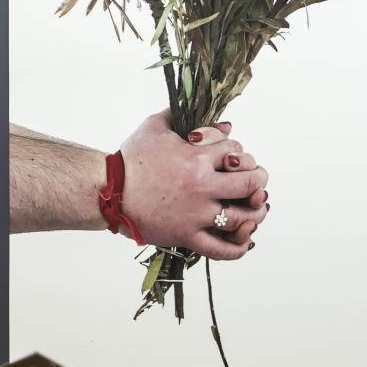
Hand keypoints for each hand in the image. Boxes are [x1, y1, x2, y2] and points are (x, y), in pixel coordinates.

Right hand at [118, 108, 270, 259]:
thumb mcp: (155, 126)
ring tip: (255, 207)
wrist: (108, 191)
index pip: (237, 151)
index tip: (230, 158)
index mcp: (197, 158)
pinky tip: (245, 240)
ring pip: (243, 217)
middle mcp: (202, 187)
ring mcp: (196, 214)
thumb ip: (184, 116)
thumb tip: (221, 121)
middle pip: (251, 183)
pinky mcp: (187, 236)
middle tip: (254, 179)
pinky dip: (238, 247)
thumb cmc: (130, 159)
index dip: (238, 152)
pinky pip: (221, 250)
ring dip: (256, 211)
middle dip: (257, 178)